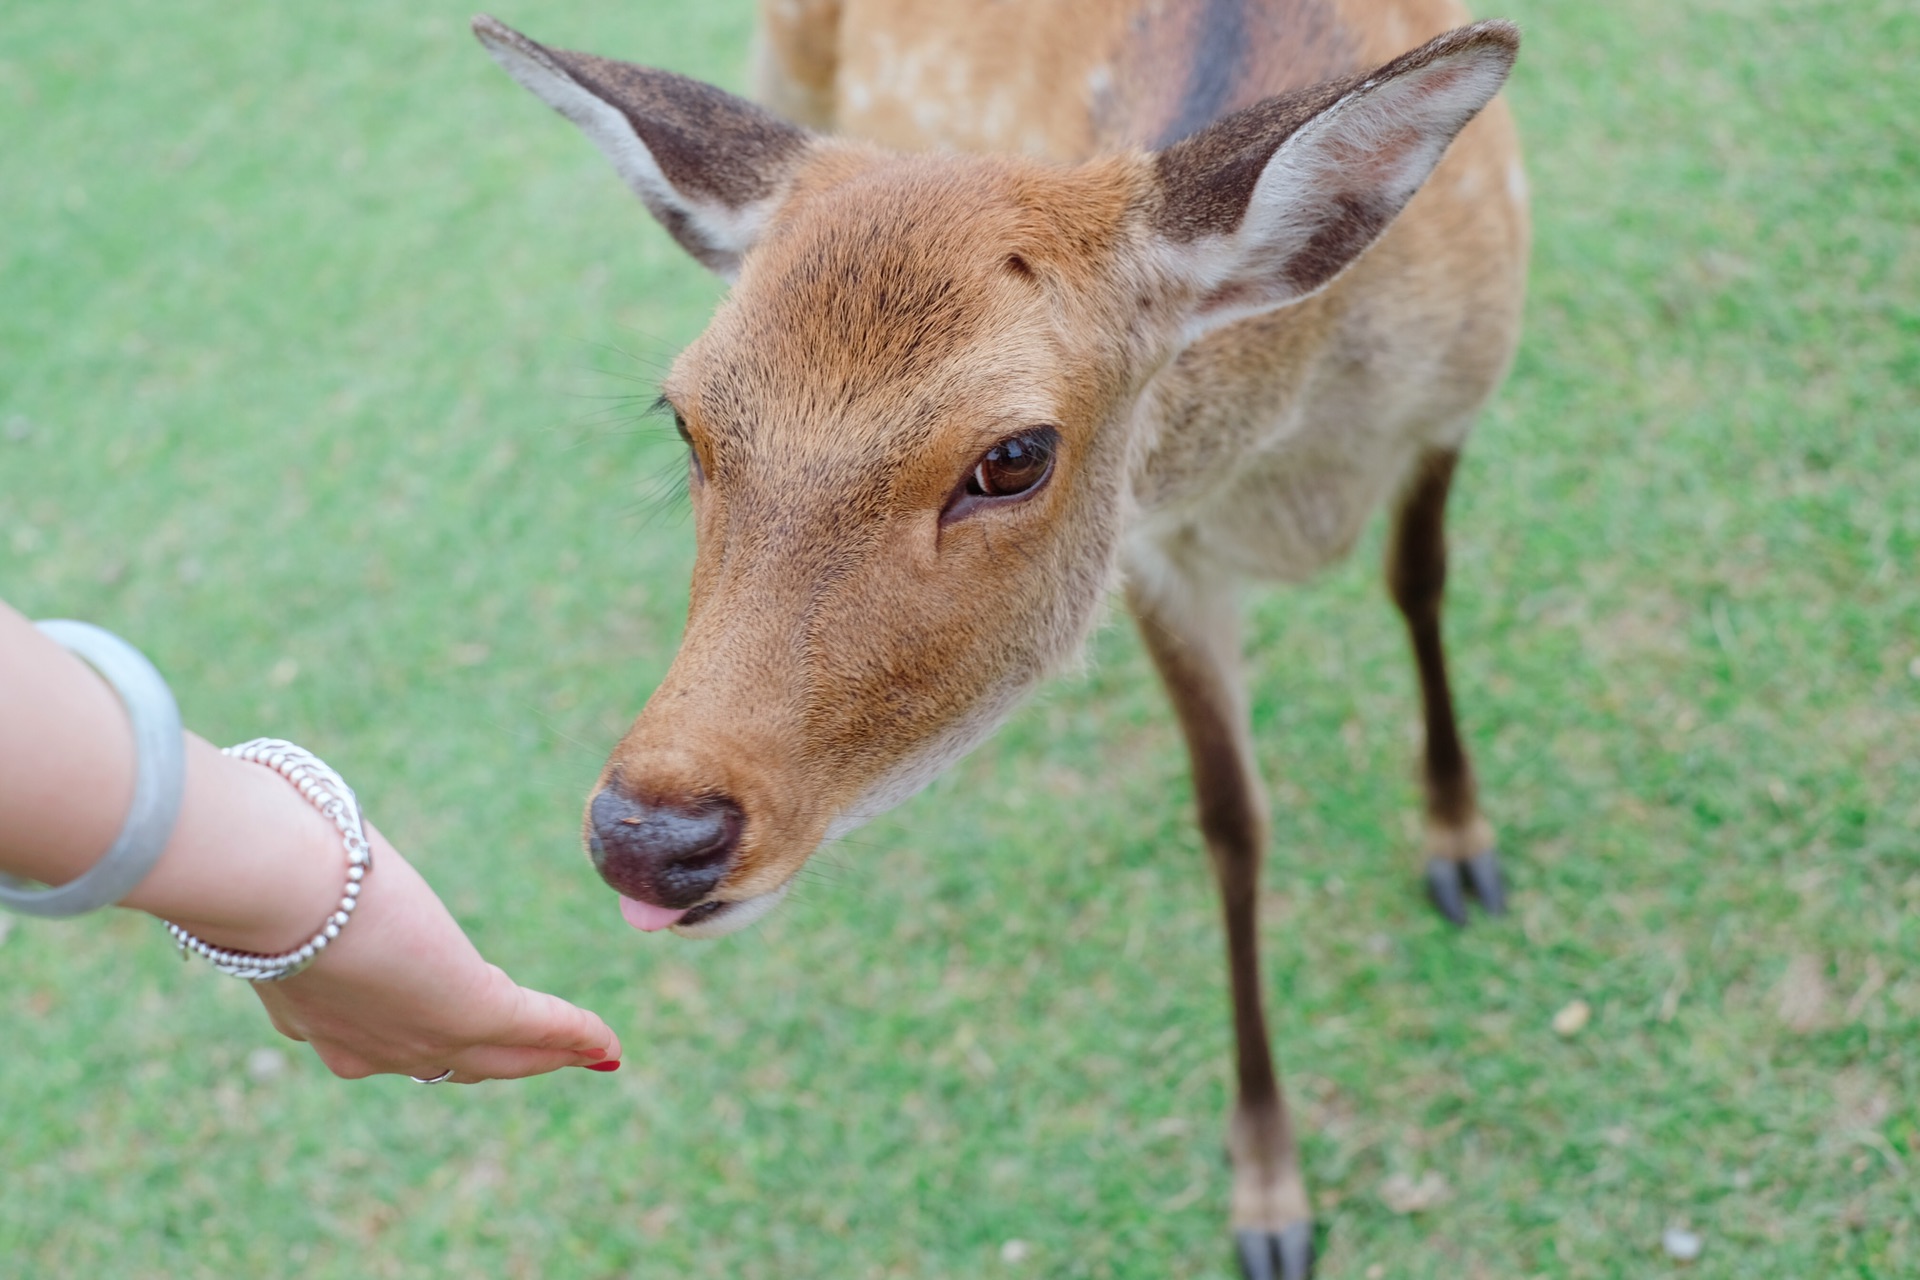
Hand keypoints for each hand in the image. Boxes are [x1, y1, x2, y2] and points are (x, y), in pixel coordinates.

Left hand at [248, 823, 621, 1082]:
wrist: (275, 888)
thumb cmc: (269, 870)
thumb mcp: (290, 892)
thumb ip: (302, 882)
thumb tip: (287, 830)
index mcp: (315, 1019)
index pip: (383, 1040)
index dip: (425, 1039)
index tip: (451, 1034)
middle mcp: (364, 1049)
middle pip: (450, 1066)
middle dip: (498, 1060)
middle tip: (542, 1054)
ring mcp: (420, 1038)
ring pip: (496, 1059)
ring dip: (543, 1054)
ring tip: (583, 1052)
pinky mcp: (470, 1010)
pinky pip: (537, 1027)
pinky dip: (575, 1035)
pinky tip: (606, 1044)